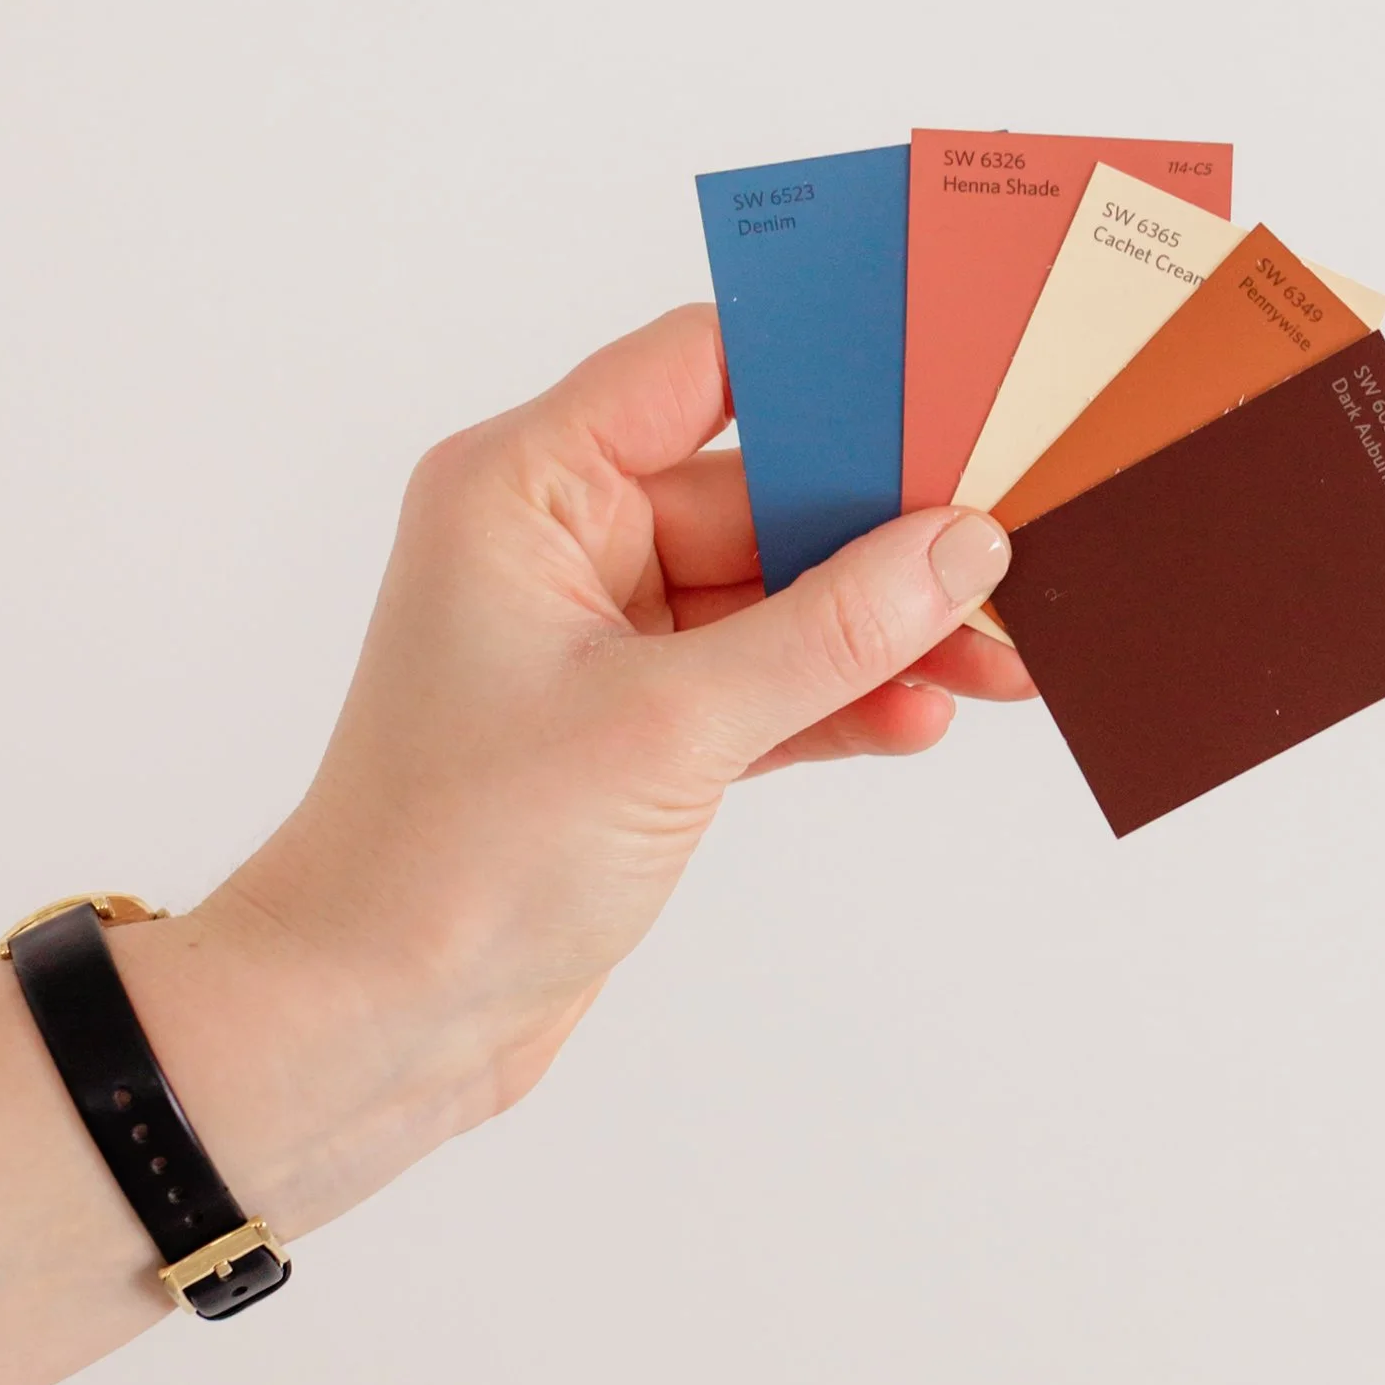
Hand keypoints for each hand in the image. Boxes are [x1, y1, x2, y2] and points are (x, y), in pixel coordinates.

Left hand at [155, 305, 1033, 1210]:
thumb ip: (827, 632)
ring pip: (777, 594)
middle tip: (1009, 550)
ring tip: (1001, 658)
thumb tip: (959, 548)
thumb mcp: (669, 729)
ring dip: (881, 629)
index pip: (698, 366)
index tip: (947, 379)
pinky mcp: (634, 727)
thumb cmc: (456, 858)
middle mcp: (560, 543)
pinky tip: (923, 718)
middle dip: (885, 531)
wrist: (374, 1019)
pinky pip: (764, 679)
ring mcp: (599, 638)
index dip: (822, 365)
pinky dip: (838, 699)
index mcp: (526, 489)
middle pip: (762, 487)